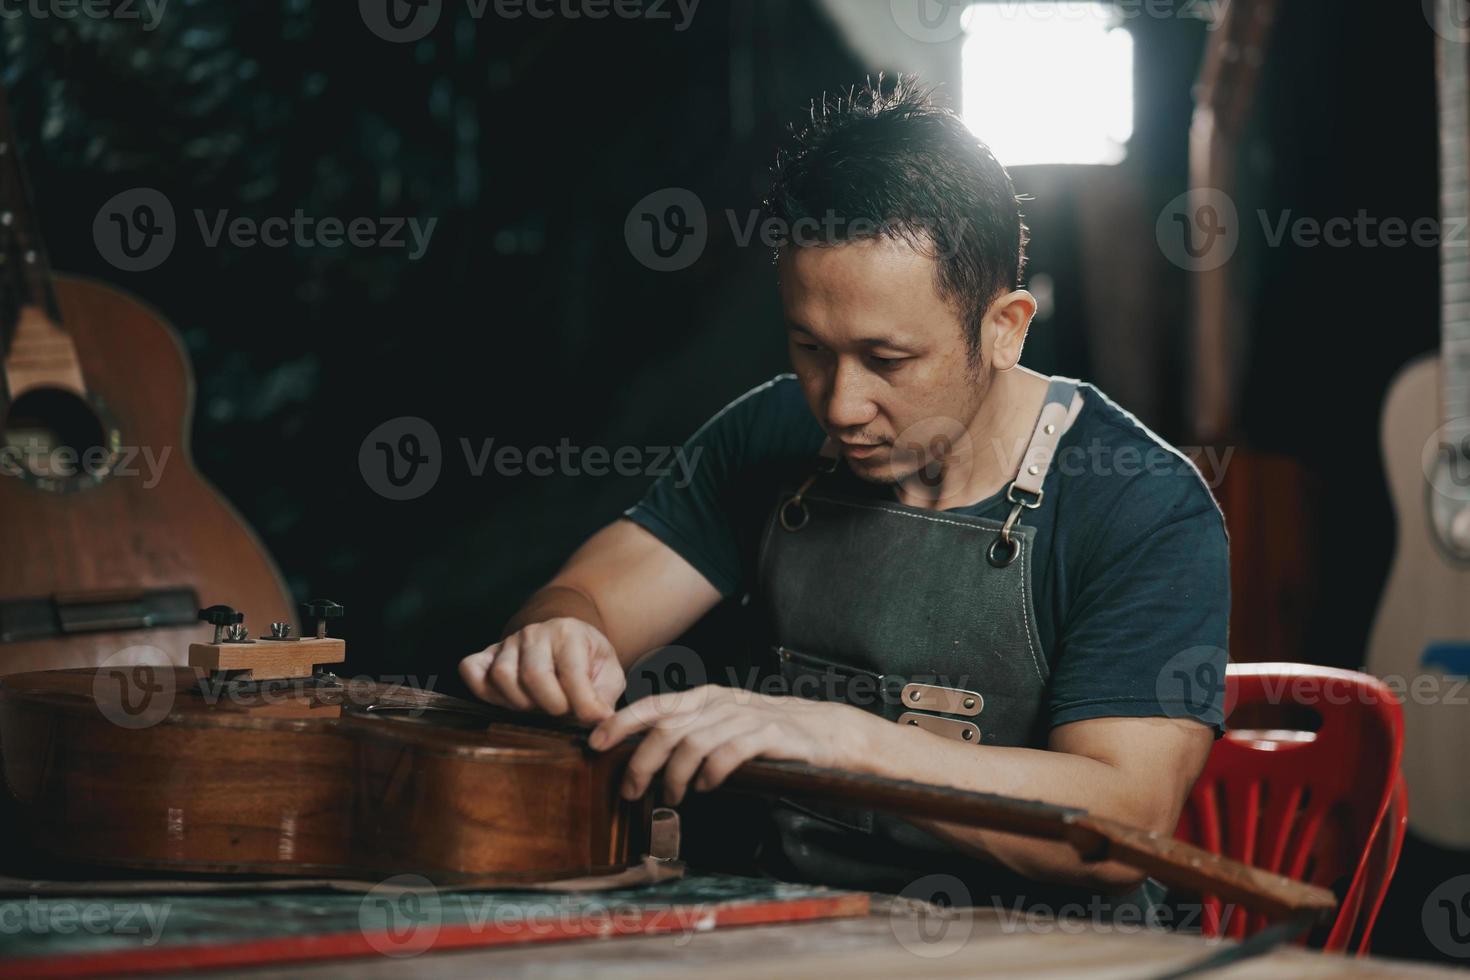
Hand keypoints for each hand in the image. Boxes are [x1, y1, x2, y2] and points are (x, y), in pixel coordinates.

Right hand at [458, 617, 624, 722]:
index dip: (582, 702)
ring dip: (520, 703)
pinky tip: (508, 699)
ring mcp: (507, 643)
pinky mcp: (486, 654)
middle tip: (562, 711)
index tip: (592, 720)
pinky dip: (484, 691)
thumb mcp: (608, 672)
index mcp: (569, 633)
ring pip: (502, 676)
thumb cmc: (586, 660)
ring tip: (537, 706)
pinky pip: (471, 670)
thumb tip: (600, 720)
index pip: (571, 671)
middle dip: (551, 704)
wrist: (563, 638)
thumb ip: (606, 694)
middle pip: (533, 675)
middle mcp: (535, 633)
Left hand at [587, 685, 875, 803]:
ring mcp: (745, 717)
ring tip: (672, 798)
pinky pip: (729, 752)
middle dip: (640, 761)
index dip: (621, 722)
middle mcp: (721, 703)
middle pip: (666, 728)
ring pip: (692, 742)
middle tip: (630, 791)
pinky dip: (711, 772)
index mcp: (707, 698)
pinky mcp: (769, 736)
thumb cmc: (772, 734)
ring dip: (674, 775)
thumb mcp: (726, 724)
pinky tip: (707, 787)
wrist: (828, 732)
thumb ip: (692, 731)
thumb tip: (645, 755)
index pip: (655, 705)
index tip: (596, 742)